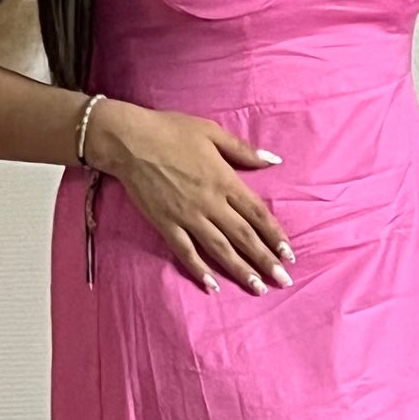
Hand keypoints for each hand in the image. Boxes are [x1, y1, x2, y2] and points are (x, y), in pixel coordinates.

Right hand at [88, 99, 295, 295]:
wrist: (129, 140)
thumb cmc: (171, 130)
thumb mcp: (212, 132)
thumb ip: (244, 150)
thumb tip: (273, 160)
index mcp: (224, 180)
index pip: (257, 214)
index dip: (275, 235)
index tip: (289, 254)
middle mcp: (210, 203)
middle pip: (243, 236)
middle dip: (265, 260)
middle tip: (283, 281)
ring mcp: (187, 216)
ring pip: (219, 249)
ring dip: (240, 270)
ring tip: (257, 288)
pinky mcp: (165, 224)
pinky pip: (185, 251)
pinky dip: (199, 269)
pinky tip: (212, 286)